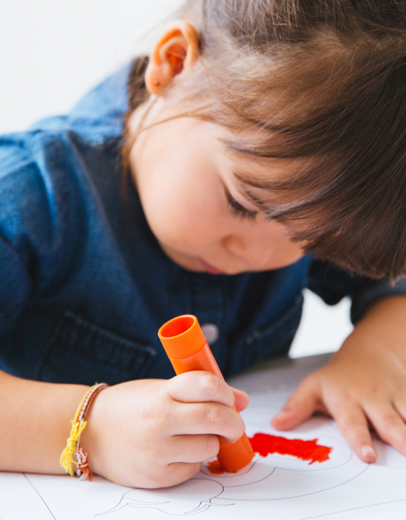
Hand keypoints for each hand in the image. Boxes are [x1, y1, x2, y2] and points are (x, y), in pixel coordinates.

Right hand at [81, 371, 247, 487]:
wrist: (89, 432)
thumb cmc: (130, 406)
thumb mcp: (160, 389)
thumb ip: (200, 392)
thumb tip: (242, 400)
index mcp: (162, 392)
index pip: (207, 385)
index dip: (227, 392)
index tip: (231, 400)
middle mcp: (159, 419)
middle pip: (215, 418)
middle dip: (234, 422)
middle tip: (234, 425)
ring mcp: (156, 450)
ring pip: (208, 447)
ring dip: (213, 442)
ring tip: (199, 436)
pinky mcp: (155, 476)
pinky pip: (192, 469)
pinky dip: (194, 460)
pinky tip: (179, 451)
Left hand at [272, 296, 405, 463]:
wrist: (369, 352)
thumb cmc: (338, 377)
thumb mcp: (312, 387)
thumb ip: (296, 407)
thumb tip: (277, 424)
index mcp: (347, 400)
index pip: (353, 422)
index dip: (360, 439)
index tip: (368, 455)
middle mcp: (373, 400)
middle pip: (389, 422)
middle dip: (399, 438)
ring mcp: (395, 398)